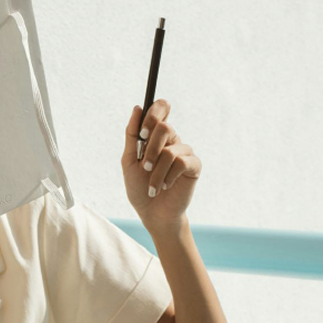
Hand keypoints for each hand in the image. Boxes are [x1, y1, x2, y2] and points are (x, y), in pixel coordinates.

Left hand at [121, 101, 200, 229]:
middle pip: (165, 127)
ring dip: (156, 173)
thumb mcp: (129, 162)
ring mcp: (184, 152)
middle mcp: (172, 140)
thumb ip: (131, 136)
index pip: (161, 108)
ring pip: (170, 151)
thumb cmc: (140, 189)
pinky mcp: (193, 165)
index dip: (153, 114)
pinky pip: (181, 162)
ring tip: (152, 188)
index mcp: (157, 136)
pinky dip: (168, 177)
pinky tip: (166, 187)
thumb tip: (137, 108)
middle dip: (151, 150)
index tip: (143, 134)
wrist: (153, 215)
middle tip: (145, 167)